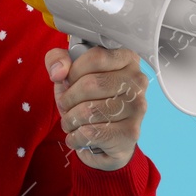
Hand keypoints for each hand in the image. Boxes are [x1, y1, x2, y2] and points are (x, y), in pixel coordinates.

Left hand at [46, 45, 147, 171]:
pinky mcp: (130, 132)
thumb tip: (58, 73)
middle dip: (68, 98)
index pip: (96, 57)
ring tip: (71, 122)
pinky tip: (77, 136)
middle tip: (65, 106)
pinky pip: (91, 133)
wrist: (106, 138)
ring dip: (70, 120)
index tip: (68, 81)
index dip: (74, 71)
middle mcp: (137, 81)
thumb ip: (58, 60)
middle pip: (91, 84)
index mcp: (127, 59)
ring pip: (89, 111)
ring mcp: (137, 107)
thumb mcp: (70, 74)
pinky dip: (75, 137)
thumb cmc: (89, 100)